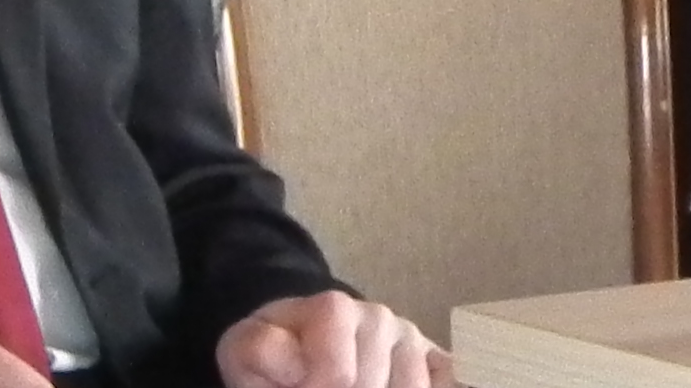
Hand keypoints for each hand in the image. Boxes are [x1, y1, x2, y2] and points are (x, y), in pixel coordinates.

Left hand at [219, 290, 450, 387]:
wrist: (298, 331)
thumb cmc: (274, 348)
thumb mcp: (247, 349)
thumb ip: (266, 355)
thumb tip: (308, 374)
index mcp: (335, 309)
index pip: (337, 377)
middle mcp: (380, 318)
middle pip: (372, 386)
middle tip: (318, 385)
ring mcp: (410, 338)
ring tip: (350, 386)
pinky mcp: (432, 356)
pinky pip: (443, 380)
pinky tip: (391, 385)